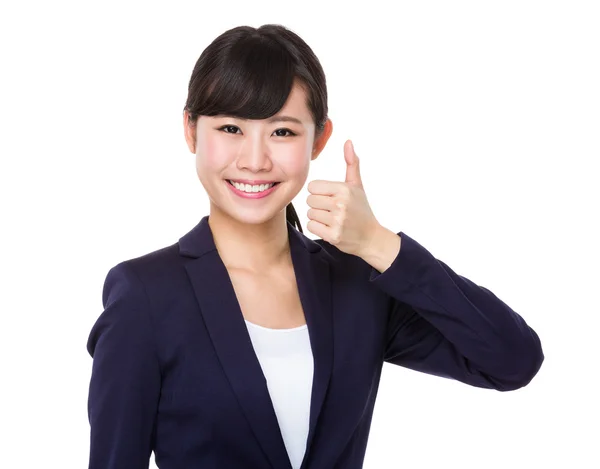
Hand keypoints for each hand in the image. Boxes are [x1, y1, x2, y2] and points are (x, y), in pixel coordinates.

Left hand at [306, 139, 380, 256]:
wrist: (371, 237)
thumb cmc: (361, 209)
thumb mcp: (357, 185)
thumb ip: (352, 163)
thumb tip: (348, 142)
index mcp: (344, 189)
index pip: (312, 186)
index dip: (319, 192)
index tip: (330, 197)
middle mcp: (341, 204)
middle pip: (310, 200)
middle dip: (318, 205)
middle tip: (332, 210)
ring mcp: (337, 221)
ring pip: (310, 214)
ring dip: (318, 217)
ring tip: (332, 219)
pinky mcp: (333, 236)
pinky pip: (311, 226)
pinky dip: (318, 228)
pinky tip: (330, 228)